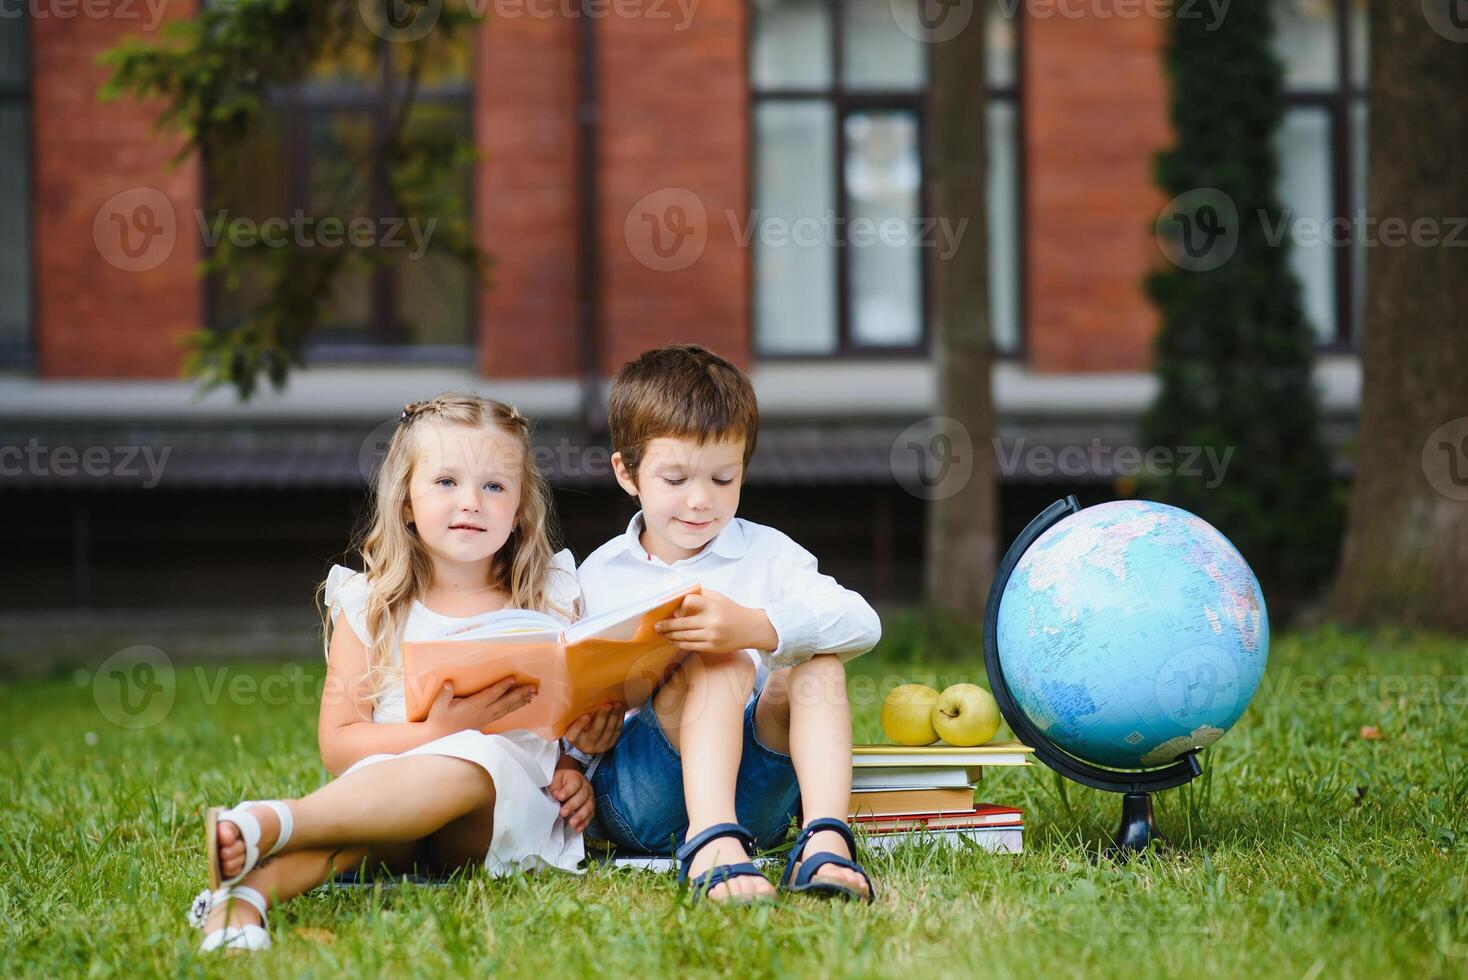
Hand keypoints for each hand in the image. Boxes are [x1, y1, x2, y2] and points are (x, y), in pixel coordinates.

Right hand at [425, 678, 536, 736]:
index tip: (513, 678)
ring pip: (507, 709)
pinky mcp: (485, 722)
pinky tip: (522, 704)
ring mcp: (485, 718)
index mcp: (473, 707)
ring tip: (533, 695)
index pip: (491, 695)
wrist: (438, 737)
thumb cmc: (439, 719)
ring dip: (521, 701)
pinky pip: (503, 713)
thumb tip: (449, 683)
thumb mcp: (438, 705)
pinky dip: (514, 708)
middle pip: (505, 703)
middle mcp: (482, 713)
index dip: (502, 687)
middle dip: (520, 694)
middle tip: (534, 688)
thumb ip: (445, 694)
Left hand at [549, 767, 593, 831]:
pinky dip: (584, 823)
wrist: (570, 778)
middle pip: (582, 796)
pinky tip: (578, 828)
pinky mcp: (590, 807)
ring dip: (580, 816)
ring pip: (588, 807)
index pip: (574, 784)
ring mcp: (589, 798)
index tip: (559, 797)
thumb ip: (555, 785)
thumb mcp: (556, 777)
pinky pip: (590, 815)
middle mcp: (586, 787)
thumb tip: (555, 793)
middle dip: (572, 806)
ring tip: (572, 823)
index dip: (567, 791)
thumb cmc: (563, 779)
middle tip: (563, 812)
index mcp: (577, 778)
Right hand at [563, 702, 625, 754]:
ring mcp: (600, 746)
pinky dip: (620, 719)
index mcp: (574, 739)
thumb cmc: (579, 727)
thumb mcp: (573, 723)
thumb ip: (577, 715)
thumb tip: (585, 697)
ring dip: (614, 716)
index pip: (573, 734)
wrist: (588, 742)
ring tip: (617, 705)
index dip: (580, 725)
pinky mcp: (611, 744)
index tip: (586, 715)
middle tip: (607, 705)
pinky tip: (621, 710)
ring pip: (609, 730)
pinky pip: (617, 731)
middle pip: (595, 731)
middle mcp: (587, 745)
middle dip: (602, 717)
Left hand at [653, 589, 778, 653]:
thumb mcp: (718, 597)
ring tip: (662, 634)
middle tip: (656, 626)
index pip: (689, 602)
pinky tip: (673, 640)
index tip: (675, 610)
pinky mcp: (712, 647)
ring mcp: (711, 636)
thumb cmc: (731, 610)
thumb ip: (700, 595)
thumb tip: (677, 598)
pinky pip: (691, 646)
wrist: (751, 628)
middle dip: (666, 626)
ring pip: (684, 637)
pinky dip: (679, 643)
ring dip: (670, 636)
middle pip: (681, 624)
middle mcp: (711, 621)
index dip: (680, 606)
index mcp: (712, 605)